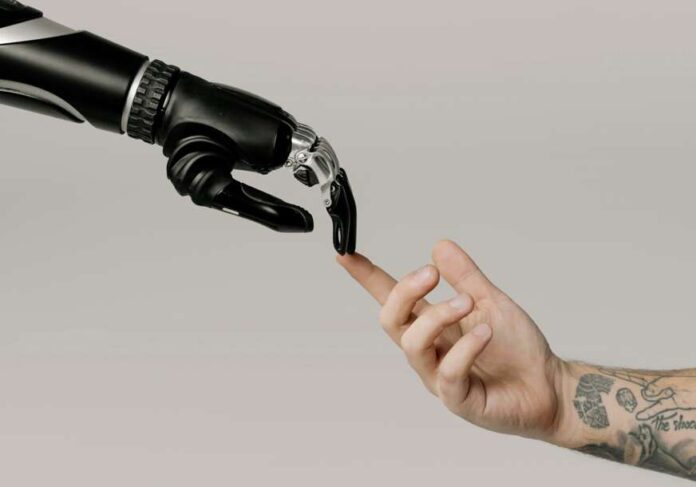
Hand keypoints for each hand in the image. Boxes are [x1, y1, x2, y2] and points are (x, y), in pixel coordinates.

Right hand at [338, 240, 565, 441]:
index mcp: (432, 324)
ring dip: (438, 316)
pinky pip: (447, 373)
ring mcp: (439, 376)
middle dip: (404, 292)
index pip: (391, 299)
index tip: (346, 255)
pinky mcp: (458, 399)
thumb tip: (439, 246)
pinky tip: (485, 333)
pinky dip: (465, 348)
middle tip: (430, 274)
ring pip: (413, 345)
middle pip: (390, 320)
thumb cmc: (518, 349)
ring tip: (467, 304)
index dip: (366, 278)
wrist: (550, 386)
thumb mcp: (490, 301)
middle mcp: (429, 350)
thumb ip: (465, 276)